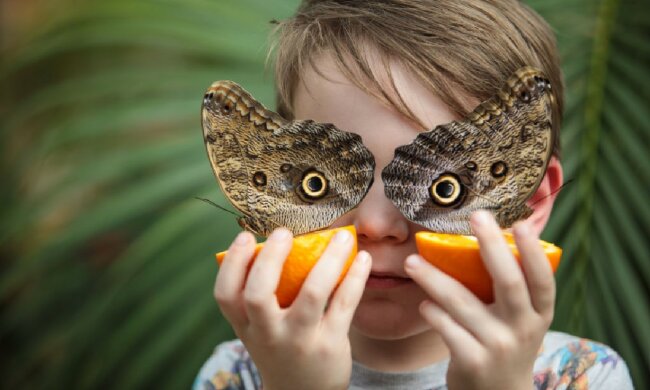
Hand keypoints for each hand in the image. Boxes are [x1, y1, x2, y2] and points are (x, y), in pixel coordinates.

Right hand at [214, 228, 371, 389]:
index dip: (232, 263)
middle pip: (258, 294)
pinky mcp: (330, 343)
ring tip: (342, 237)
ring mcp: (299, 339)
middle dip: (271, 259)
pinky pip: (344, 303)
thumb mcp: (261, 329)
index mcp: (246, 326)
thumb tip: (282, 242)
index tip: (245, 236)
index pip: (226, 295)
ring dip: (329, 260)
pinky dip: (355, 277)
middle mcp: (268, 333)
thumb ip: (263, 295)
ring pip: (313, 294)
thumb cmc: (281, 347)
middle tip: (284, 232)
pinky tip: (363, 258)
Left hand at [404, 210, 554, 389]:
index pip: (542, 279)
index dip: (534, 252)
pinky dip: (432, 312)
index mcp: (539, 313)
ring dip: (434, 278)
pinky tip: (424, 303)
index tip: (521, 224)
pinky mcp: (473, 361)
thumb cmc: (506, 342)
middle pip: (509, 282)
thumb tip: (492, 234)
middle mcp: (524, 328)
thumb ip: (511, 287)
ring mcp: (498, 345)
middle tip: (476, 216)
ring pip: (462, 303)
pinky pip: (445, 327)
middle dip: (492, 246)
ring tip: (412, 262)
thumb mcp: (520, 319)